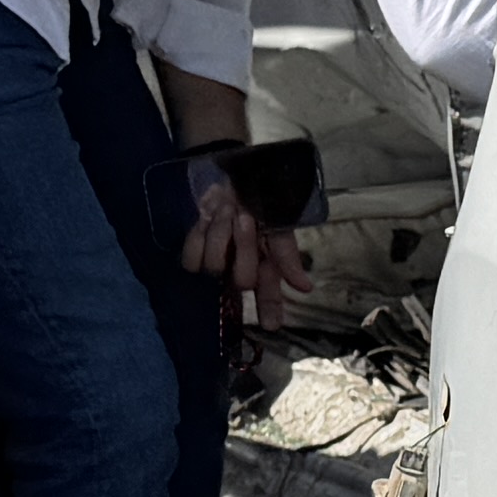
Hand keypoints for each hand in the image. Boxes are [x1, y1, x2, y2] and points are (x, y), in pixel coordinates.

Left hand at [177, 155, 307, 322]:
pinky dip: (198, 237)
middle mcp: (242, 267)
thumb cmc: (260, 196)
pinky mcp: (194, 251)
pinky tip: (205, 221)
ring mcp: (218, 261)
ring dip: (220, 234)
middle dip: (243, 248)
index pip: (270, 294)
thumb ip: (287, 255)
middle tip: (245, 220)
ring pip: (214, 268)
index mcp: (266, 263)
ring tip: (226, 212)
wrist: (229, 171)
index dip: (270, 311)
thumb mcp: (279, 220)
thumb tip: (304, 287)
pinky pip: (191, 260)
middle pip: (242, 280)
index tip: (271, 326)